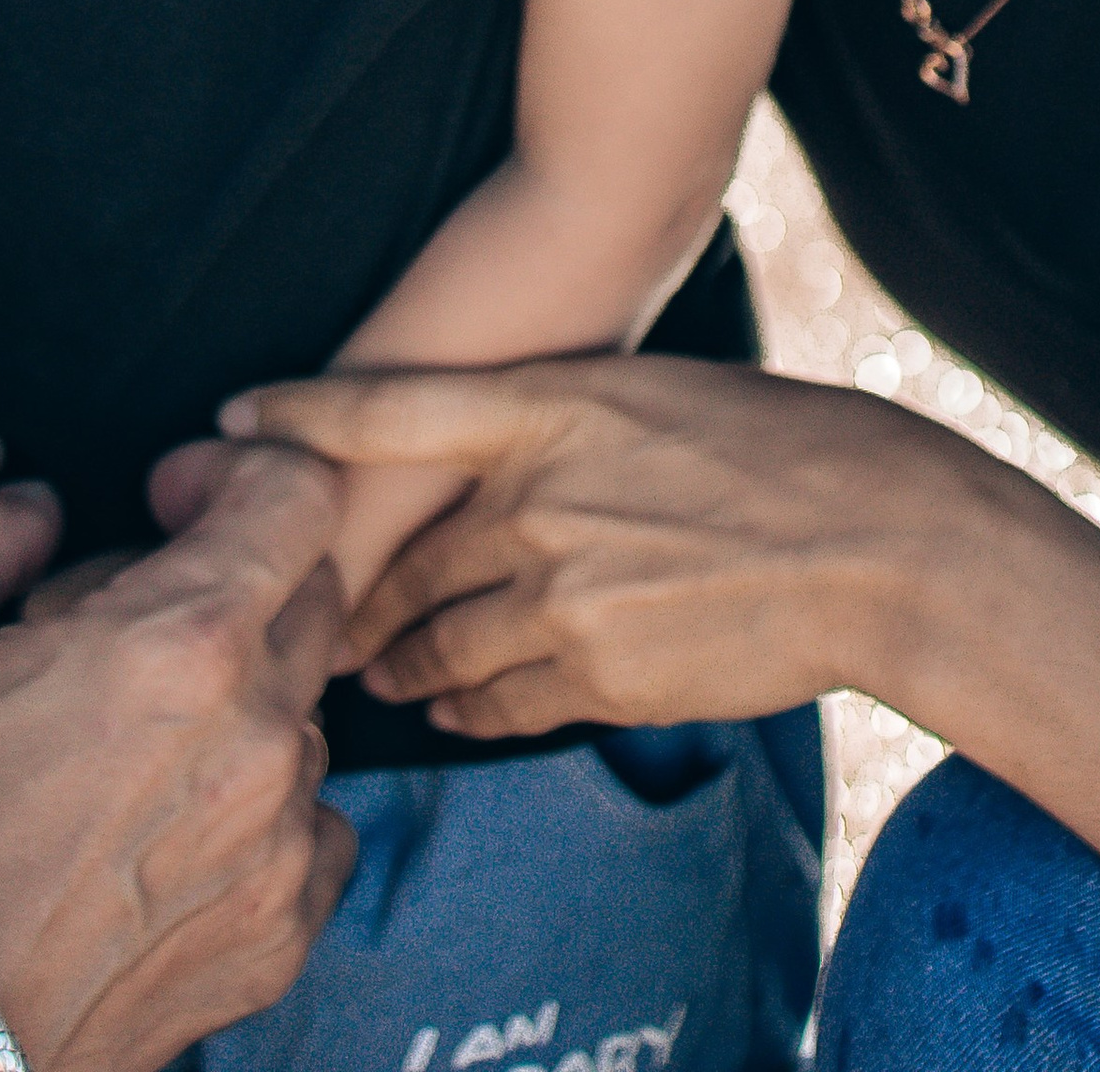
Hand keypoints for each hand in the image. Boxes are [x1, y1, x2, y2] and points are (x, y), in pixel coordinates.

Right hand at [0, 441, 354, 1071]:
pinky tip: (158, 828)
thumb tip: (37, 509)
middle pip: (310, 597)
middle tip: (121, 627)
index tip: (169, 501)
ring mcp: (281, 844)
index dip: (237, 472)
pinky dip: (253, 809)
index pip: (300, 494)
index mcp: (186, 642)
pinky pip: (310, 827)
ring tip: (118, 746)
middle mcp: (263, 737)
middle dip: (230, 580)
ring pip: (303, 715)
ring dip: (235, 702)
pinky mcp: (280, 935)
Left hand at [225, 354, 970, 735]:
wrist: (871, 537)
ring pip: (435, 640)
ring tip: (373, 671)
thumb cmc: (770, 446)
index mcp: (549, 406)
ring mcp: (563, 589)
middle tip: (311, 612)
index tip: (228, 414)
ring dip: (396, 662)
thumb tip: (481, 469)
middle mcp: (538, 495)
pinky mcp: (596, 672)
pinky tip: (450, 704)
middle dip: (348, 593)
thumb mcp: (646, 395)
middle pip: (398, 556)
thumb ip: (552, 431)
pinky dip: (461, 704)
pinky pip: (494, 700)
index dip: (299, 412)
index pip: (388, 405)